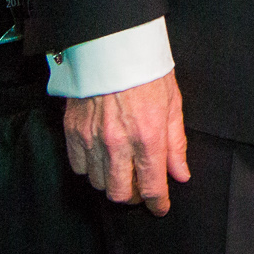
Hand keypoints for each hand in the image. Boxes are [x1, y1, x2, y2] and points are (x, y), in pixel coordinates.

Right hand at [64, 71, 189, 214]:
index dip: (158, 203)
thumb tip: (180, 174)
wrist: (113, 46)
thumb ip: (176, 144)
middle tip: (141, 188)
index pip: (152, 185)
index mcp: (148, 136)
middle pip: (120, 193)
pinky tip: (102, 158)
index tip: (160, 207)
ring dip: (112, 182)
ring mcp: (92, 139)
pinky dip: (91, 169)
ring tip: (123, 170)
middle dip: (134, 196)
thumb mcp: (173, 104)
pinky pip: (78, 167)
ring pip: (99, 183)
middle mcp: (118, 143)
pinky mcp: (73, 132)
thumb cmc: (147, 71)